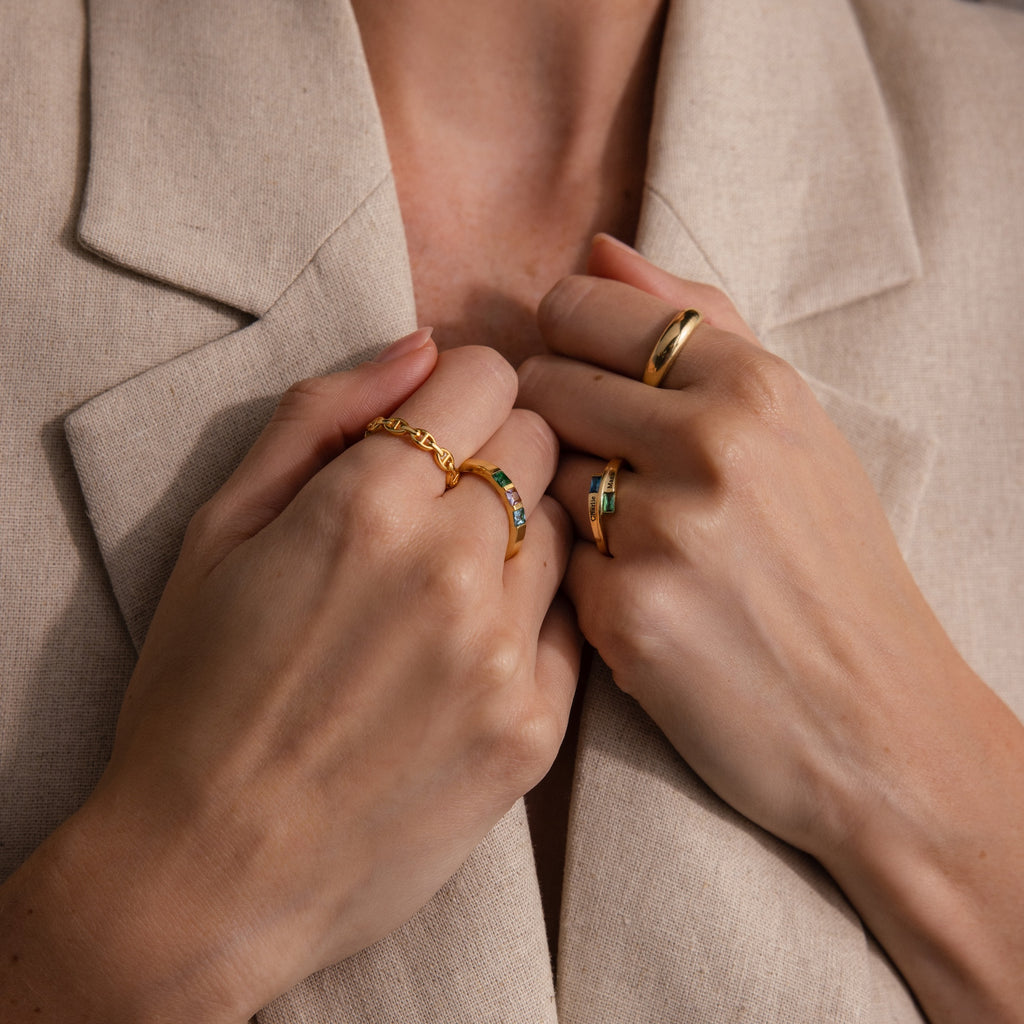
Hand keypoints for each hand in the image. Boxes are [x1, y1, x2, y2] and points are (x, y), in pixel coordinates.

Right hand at [1, 331, 578, 1022]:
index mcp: (366, 504)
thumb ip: (320, 416)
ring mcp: (503, 655)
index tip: (441, 425)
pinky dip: (538, 614)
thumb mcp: (219, 528)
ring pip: (568, 527)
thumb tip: (423, 346)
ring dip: (522, 532)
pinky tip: (476, 646)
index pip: (488, 379)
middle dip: (499, 450)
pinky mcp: (535, 731)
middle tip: (445, 502)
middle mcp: (452, 570)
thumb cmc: (199, 691)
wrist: (210, 869)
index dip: (464, 391)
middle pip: (540, 443)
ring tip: (454, 582)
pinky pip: (577, 621)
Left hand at [516, 235, 1023, 1023]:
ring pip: (539, 475)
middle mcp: (707, 444)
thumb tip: (598, 250)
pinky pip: (550, 564)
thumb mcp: (794, 427)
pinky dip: (577, 582)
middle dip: (557, 422)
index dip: (563, 342)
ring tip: (636, 543)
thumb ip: (699, 324)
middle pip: (543, 385)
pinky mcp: (626, 614)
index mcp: (753, 383)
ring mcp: (663, 530)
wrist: (876, 723)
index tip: (578, 373)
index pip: (582, 309)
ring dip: (567, 503)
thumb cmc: (829, 565)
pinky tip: (638, 606)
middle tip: (608, 469)